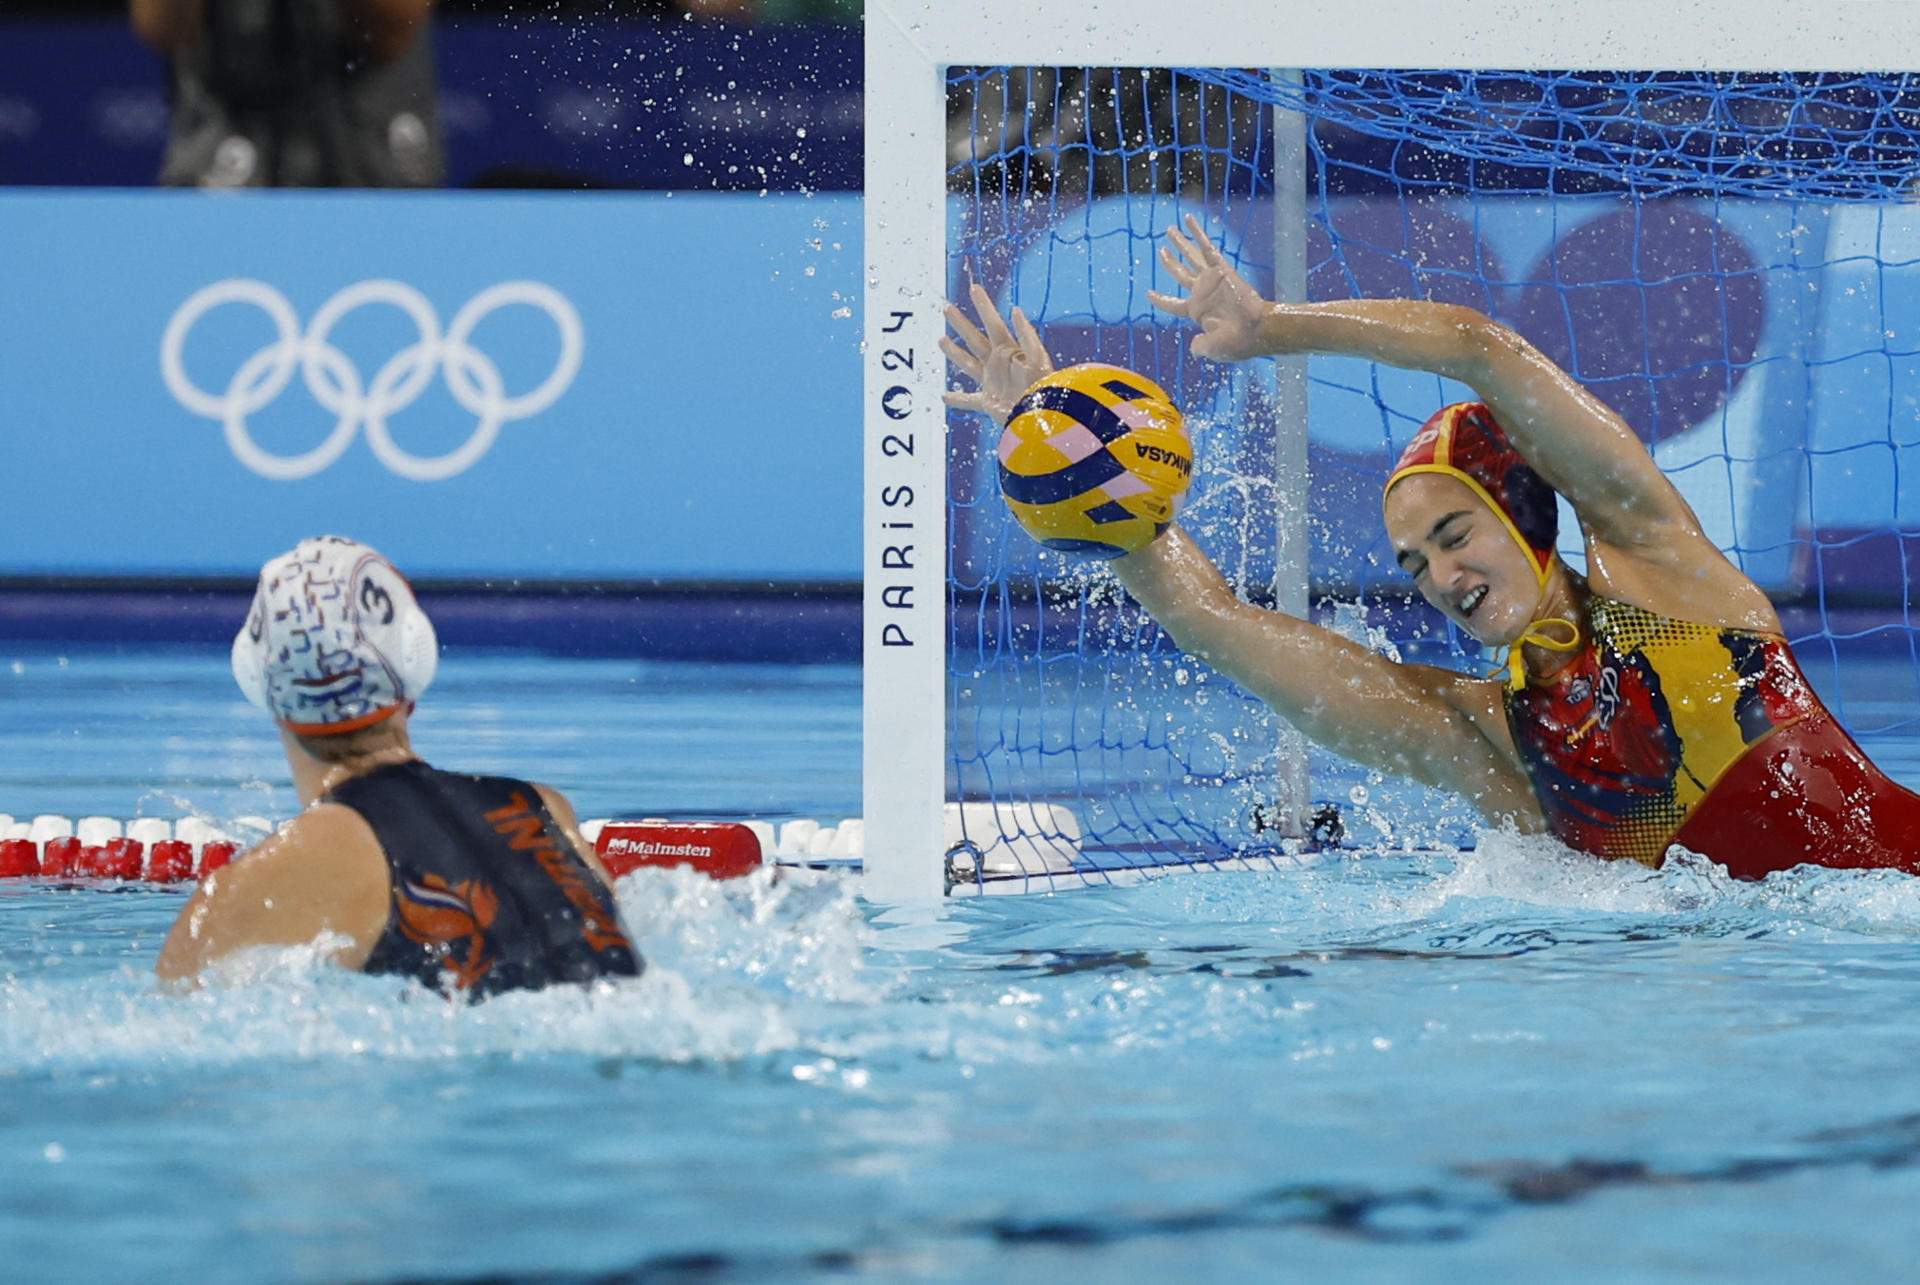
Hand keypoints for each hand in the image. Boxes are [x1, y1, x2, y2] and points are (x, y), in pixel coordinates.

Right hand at [941, 282, 1055, 423]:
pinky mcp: (989, 403)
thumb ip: (1027, 335)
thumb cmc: (1042, 387)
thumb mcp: (1038, 357)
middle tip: (946, 308)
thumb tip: (1015, 310)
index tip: (974, 288)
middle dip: (961, 324)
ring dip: (954, 352)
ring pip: (968, 364)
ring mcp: (992, 382)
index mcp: (1009, 350)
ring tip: (940, 340)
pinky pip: (970, 401)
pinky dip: (957, 400)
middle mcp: (998, 363)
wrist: (1042, 416)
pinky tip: (944, 397)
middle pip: (975, 339)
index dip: (984, 306)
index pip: (993, 323)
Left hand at [1147, 213, 1274, 363]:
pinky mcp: (1222, 269)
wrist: (1256, 330)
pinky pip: (1207, 248)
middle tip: (1162, 249)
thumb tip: (1193, 347)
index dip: (1160, 299)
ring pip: (1191, 256)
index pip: (1173, 304)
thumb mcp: (1211, 349)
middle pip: (1181, 273)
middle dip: (1171, 261)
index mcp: (1198, 311)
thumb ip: (1199, 347)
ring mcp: (1211, 279)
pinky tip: (1188, 220)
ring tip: (1170, 229)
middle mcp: (1203, 292)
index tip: (1148, 293)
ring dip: (1180, 243)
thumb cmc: (1235, 343)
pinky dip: (1197, 234)